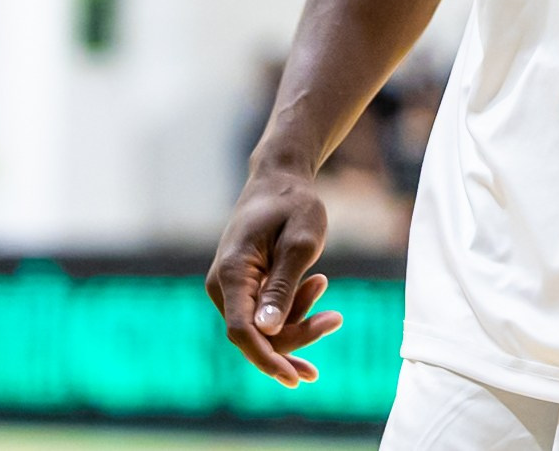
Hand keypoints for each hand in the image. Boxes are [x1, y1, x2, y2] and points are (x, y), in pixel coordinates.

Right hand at [206, 165, 343, 386]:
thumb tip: (267, 331)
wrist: (280, 180)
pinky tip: (317, 286)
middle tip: (335, 318)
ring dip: (298, 319)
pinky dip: (293, 309)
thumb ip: (283, 286)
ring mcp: (231, 288)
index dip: (268, 359)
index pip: (242, 331)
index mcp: (231, 273)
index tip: (295, 378)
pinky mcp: (244, 288)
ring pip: (264, 329)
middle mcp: (223, 285)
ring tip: (323, 282)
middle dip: (296, 335)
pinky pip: (266, 315)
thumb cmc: (292, 205)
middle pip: (257, 335)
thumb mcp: (300, 242)